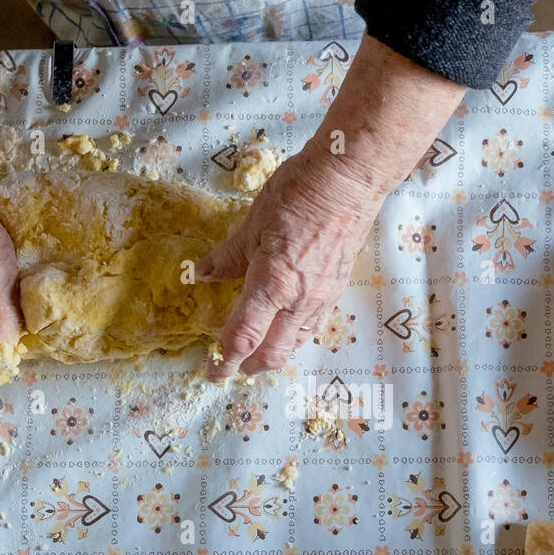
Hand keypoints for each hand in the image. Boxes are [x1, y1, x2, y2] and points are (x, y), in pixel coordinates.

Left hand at [197, 148, 382, 381]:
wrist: (348, 181)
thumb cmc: (298, 194)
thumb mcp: (252, 224)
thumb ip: (228, 256)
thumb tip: (204, 273)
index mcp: (273, 285)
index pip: (243, 337)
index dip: (225, 361)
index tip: (212, 373)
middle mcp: (299, 301)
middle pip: (273, 354)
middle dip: (250, 366)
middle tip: (232, 365)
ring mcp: (322, 298)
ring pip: (297, 343)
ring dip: (275, 353)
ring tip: (259, 349)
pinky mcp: (337, 289)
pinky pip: (314, 325)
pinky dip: (296, 335)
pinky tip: (288, 325)